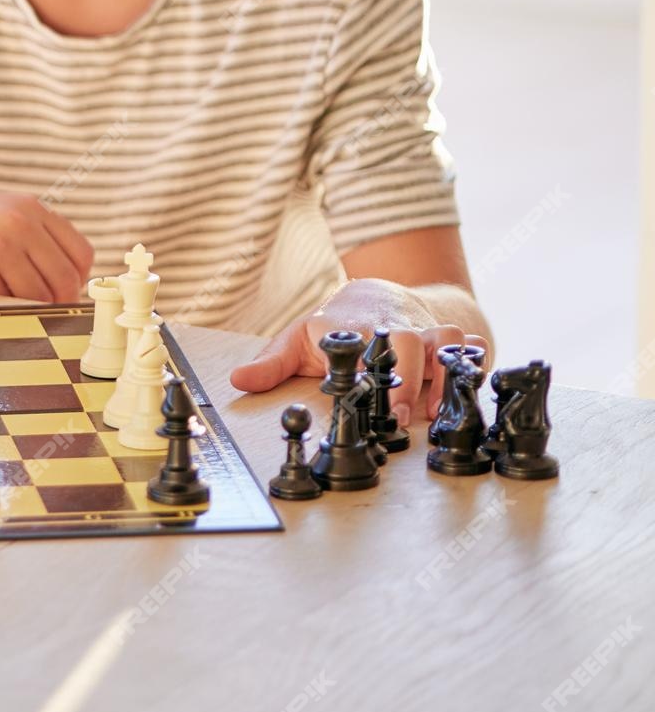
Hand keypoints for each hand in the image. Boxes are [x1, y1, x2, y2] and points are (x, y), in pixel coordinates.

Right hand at [0, 189, 94, 303]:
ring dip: (25, 306)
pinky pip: (8, 302)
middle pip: (67, 280)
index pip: (82, 254)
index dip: (74, 281)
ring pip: (41, 295)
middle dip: (56, 302)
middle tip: (31, 306)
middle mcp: (19, 221)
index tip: (55, 292)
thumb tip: (69, 285)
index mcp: (28, 206)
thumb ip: (30, 237)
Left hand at [229, 278, 487, 426]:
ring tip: (432, 410)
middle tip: (399, 416)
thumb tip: (237, 380)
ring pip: (445, 339)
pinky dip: (474, 361)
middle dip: (406, 379)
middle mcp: (392, 327)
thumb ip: (270, 363)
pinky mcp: (448, 337)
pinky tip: (465, 386)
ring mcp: (423, 329)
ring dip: (443, 372)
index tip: (362, 395)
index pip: (357, 347)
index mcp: (351, 328)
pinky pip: (471, 345)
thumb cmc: (334, 326)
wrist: (379, 295)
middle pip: (408, 342)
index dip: (364, 372)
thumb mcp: (298, 340)